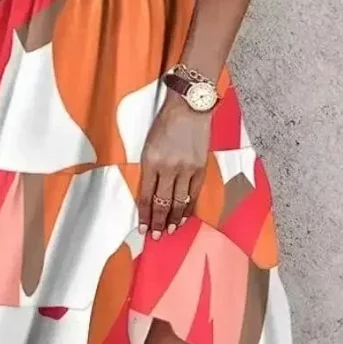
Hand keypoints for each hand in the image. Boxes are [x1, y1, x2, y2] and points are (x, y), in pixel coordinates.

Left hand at [138, 91, 211, 238]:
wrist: (189, 107)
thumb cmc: (164, 123)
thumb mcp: (148, 144)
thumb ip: (149, 168)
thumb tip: (149, 192)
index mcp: (151, 161)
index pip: (146, 195)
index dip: (144, 215)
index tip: (142, 228)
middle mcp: (168, 168)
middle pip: (162, 203)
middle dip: (158, 222)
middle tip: (156, 236)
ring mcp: (186, 169)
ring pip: (179, 202)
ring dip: (174, 220)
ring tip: (170, 232)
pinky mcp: (200, 167)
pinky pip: (194, 194)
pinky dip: (189, 208)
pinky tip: (185, 217)